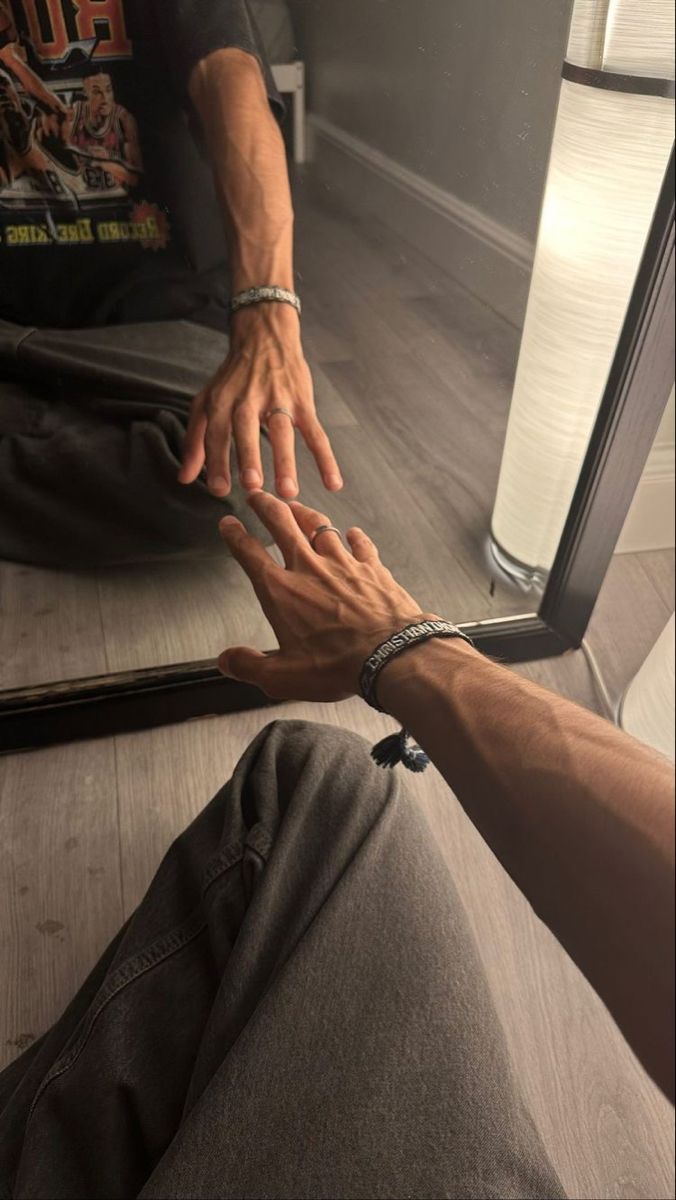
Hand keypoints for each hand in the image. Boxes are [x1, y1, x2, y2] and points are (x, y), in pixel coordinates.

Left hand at [178, 305, 342, 499]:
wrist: (265, 336)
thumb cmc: (233, 378)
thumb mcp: (207, 403)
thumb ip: (195, 442)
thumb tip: (183, 478)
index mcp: (221, 401)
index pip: (217, 432)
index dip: (217, 461)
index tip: (220, 489)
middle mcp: (248, 399)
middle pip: (247, 429)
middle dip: (249, 456)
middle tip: (252, 486)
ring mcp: (278, 400)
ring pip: (282, 431)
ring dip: (285, 460)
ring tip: (288, 491)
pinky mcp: (303, 402)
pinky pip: (315, 432)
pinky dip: (325, 458)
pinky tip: (332, 482)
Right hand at [217, 491, 433, 700]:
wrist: (390, 655)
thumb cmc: (336, 666)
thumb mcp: (282, 677)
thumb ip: (249, 666)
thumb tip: (226, 660)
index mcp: (281, 591)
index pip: (249, 553)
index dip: (235, 535)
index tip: (228, 523)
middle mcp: (309, 569)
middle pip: (282, 523)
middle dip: (266, 504)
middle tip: (258, 495)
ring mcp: (343, 564)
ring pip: (319, 525)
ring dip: (304, 513)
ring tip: (296, 506)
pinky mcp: (372, 568)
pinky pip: (360, 544)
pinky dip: (354, 537)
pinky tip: (352, 533)